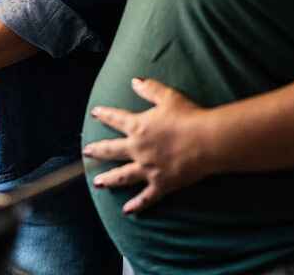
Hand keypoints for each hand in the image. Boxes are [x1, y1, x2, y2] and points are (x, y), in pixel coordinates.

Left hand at [83, 77, 215, 213]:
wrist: (207, 141)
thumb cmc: (188, 116)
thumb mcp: (167, 97)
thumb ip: (149, 89)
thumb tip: (134, 81)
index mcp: (138, 127)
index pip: (116, 119)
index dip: (104, 115)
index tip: (94, 113)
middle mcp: (138, 149)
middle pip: (111, 150)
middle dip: (97, 151)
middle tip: (86, 152)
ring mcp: (148, 168)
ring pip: (122, 176)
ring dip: (108, 179)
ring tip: (97, 183)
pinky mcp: (161, 184)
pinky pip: (146, 197)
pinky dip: (136, 205)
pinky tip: (127, 211)